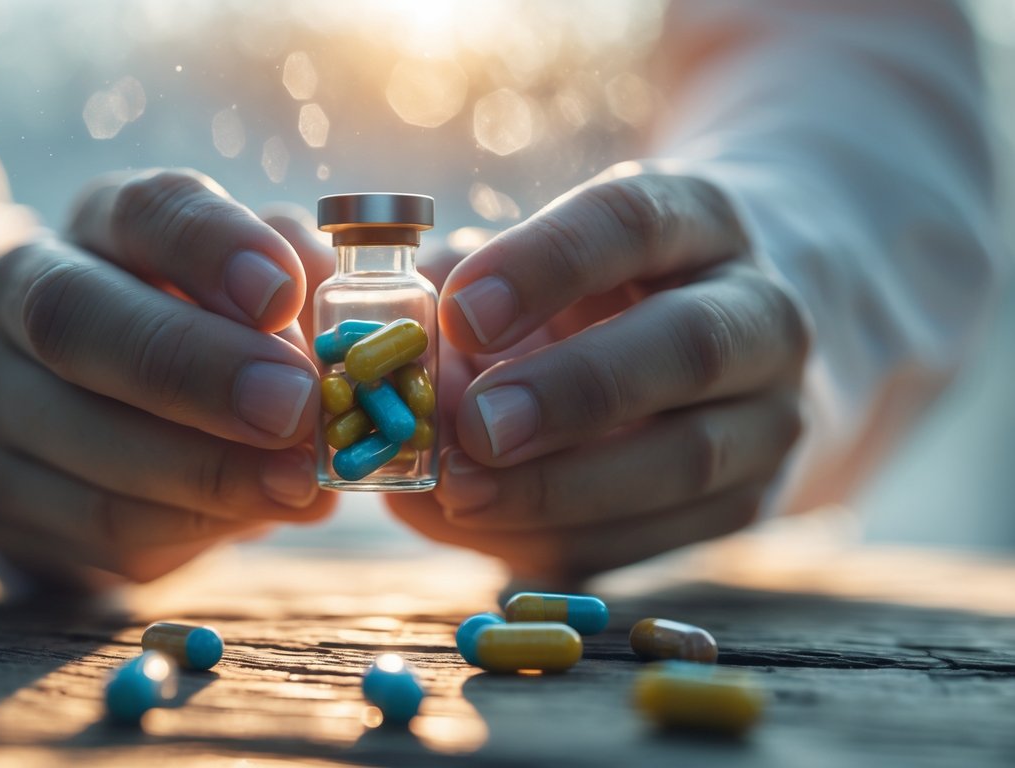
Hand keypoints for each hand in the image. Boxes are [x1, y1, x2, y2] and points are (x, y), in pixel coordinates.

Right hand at [0, 170, 332, 586]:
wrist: (78, 419)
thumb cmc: (199, 331)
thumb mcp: (248, 286)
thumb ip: (294, 280)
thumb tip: (336, 305)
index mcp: (100, 224)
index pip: (144, 210)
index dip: (211, 247)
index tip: (283, 292)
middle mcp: (21, 297)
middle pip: (76, 320)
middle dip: (196, 370)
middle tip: (294, 406)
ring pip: (86, 439)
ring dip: (206, 470)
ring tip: (299, 481)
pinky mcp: (2, 497)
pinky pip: (96, 521)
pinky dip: (187, 525)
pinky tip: (252, 515)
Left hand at [388, 169, 809, 581]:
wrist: (734, 345)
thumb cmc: (603, 290)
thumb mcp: (545, 259)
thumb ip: (463, 290)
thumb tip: (392, 357)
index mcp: (700, 219)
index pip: (634, 221)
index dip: (544, 264)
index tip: (459, 313)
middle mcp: (760, 312)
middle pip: (687, 346)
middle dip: (571, 391)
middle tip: (475, 427)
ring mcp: (771, 415)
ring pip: (688, 459)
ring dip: (563, 487)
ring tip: (460, 492)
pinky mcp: (749, 502)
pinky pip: (659, 535)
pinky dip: (564, 537)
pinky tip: (481, 527)